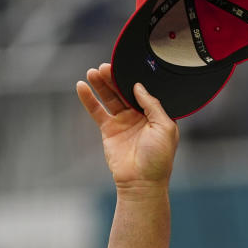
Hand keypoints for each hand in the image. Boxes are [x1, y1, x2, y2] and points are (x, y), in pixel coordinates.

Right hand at [76, 63, 180, 187]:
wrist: (141, 181)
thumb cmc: (158, 158)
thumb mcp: (165, 127)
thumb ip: (153, 105)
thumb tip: (138, 87)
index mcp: (156, 115)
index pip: (143, 91)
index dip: (134, 79)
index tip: (126, 66)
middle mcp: (140, 116)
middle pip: (124, 91)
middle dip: (115, 78)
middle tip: (106, 66)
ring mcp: (123, 122)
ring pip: (110, 98)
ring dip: (102, 84)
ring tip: (93, 71)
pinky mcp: (109, 130)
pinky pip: (97, 111)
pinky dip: (89, 99)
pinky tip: (82, 86)